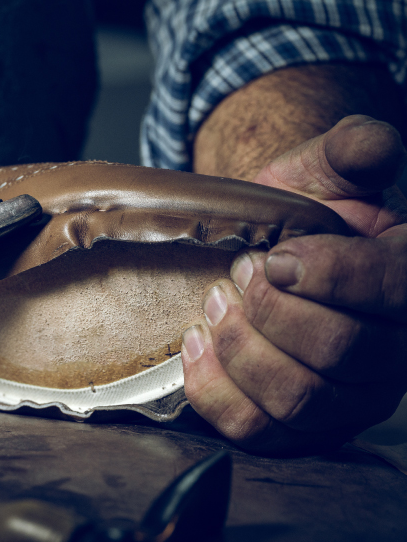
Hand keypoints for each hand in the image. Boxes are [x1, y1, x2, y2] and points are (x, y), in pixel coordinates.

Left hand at [182, 116, 406, 453]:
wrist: (258, 254)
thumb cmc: (295, 218)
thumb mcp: (322, 172)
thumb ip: (350, 151)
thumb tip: (375, 146)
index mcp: (406, 282)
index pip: (395, 289)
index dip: (331, 274)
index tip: (273, 255)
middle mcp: (392, 354)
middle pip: (341, 352)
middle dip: (271, 310)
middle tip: (235, 274)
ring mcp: (348, 400)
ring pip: (299, 399)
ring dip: (240, 348)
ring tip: (213, 303)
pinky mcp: (298, 430)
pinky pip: (258, 433)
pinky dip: (215, 392)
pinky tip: (195, 346)